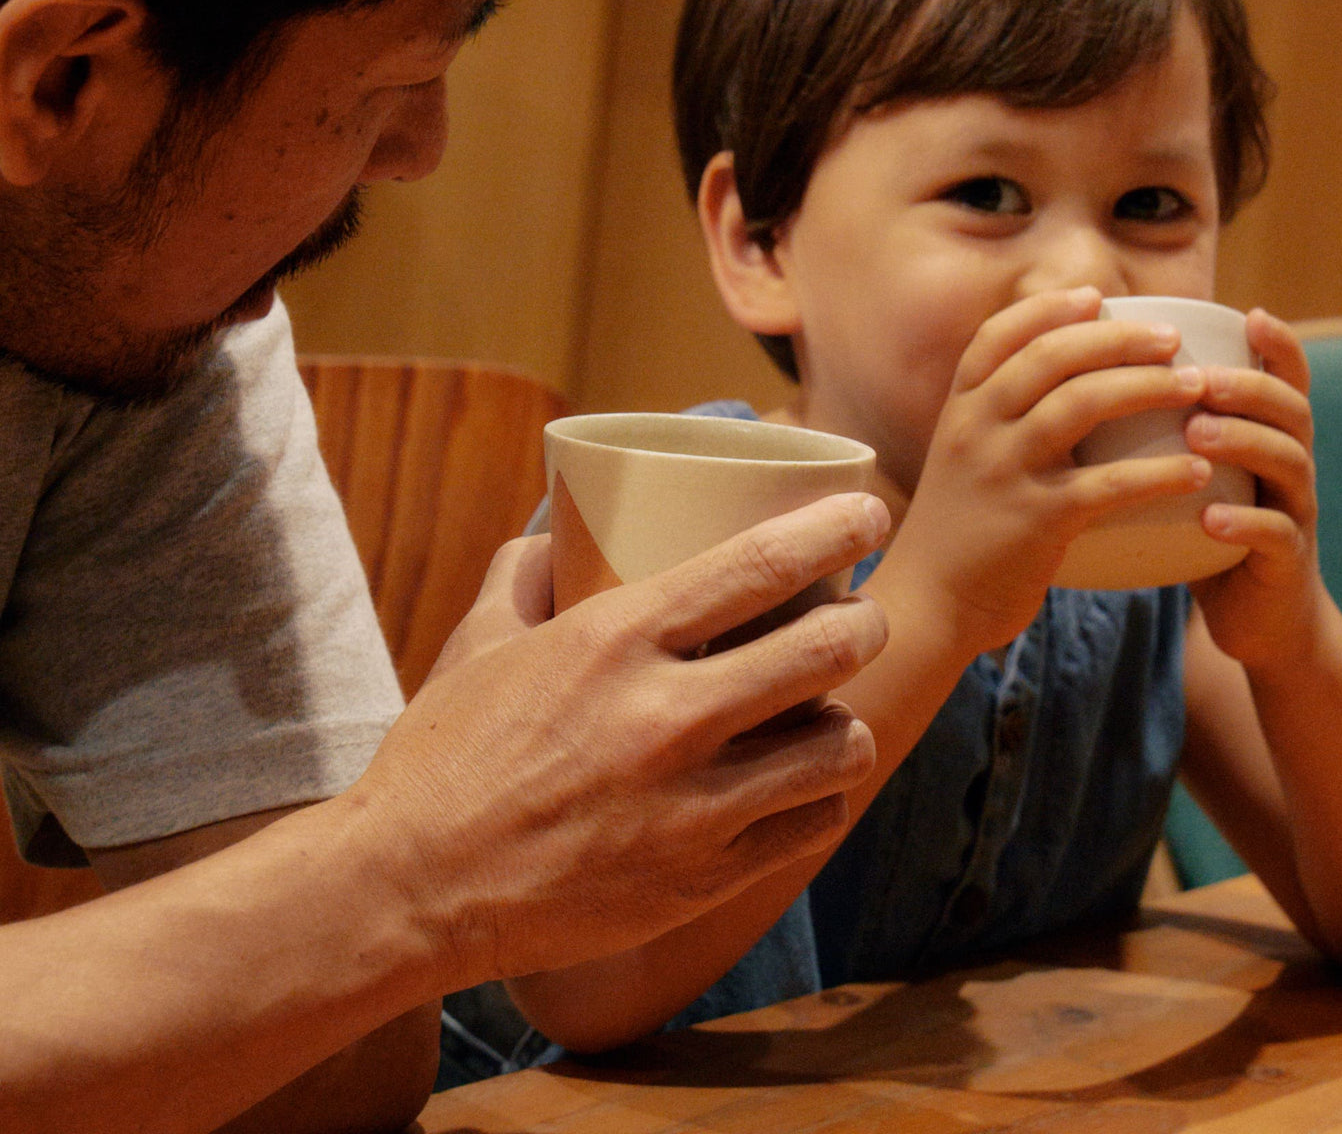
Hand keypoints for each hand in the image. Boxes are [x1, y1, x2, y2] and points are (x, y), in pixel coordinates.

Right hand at [349, 491, 888, 986]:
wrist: (412, 889)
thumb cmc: (444, 754)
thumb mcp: (478, 640)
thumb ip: (522, 571)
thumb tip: (555, 531)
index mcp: (617, 640)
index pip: (762, 565)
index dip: (836, 529)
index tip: (869, 512)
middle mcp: (668, 717)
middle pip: (827, 650)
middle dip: (863, 622)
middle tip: (860, 617)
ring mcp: (693, 806)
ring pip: (838, 745)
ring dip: (845, 719)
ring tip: (826, 712)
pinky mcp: (702, 879)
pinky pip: (811, 825)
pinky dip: (818, 797)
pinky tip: (799, 786)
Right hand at [880, 287, 1215, 657]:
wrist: (928, 603)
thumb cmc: (957, 533)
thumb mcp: (960, 461)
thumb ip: (996, 423)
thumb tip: (1059, 386)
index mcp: (958, 410)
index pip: (998, 336)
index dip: (1048, 308)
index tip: (1096, 298)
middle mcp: (975, 429)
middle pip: (1051, 356)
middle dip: (1118, 338)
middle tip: (1172, 339)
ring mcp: (1003, 471)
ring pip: (1082, 403)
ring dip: (1149, 387)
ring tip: (1196, 387)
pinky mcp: (1036, 520)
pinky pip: (1109, 484)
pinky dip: (1160, 473)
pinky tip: (1198, 472)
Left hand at [1186, 308, 1324, 669]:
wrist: (1251, 616)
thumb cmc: (1200, 529)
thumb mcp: (1186, 471)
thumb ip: (1157, 427)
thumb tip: (1085, 372)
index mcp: (1266, 433)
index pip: (1283, 376)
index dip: (1276, 344)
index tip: (1249, 314)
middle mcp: (1289, 462)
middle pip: (1290, 409)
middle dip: (1248, 386)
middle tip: (1199, 377)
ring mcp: (1294, 511)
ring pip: (1288, 463)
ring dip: (1243, 441)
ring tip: (1197, 432)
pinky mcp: (1286, 562)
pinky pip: (1275, 536)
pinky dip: (1244, 525)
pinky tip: (1211, 519)